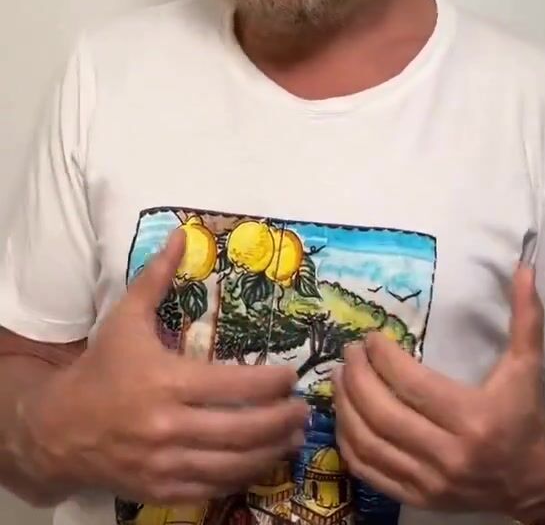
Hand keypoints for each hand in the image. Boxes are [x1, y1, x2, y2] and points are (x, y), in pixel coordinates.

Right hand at [19, 229, 308, 503]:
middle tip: (304, 410)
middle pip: (241, 430)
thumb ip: (157, 276)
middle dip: (281, 420)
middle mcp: (169, 426)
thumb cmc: (101, 367)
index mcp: (166, 381)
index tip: (291, 376)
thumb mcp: (126, 316)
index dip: (270, 383)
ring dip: (271, 452)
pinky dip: (242, 477)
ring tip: (294, 437)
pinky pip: (212, 488)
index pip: (232, 386)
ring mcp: (165, 464)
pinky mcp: (161, 490)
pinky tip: (261, 462)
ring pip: (232, 465)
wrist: (60, 428)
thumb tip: (182, 234)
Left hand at [333, 262, 544, 517]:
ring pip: (370, 444)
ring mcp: (431, 482)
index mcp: (474, 418)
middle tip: (348, 353)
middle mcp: (450, 455)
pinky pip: (370, 472)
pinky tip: (343, 417)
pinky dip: (349, 444)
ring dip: (346, 408)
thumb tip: (525, 266)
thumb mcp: (528, 364)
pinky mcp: (420, 499)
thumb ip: (526, 315)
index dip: (384, 359)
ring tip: (340, 378)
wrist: (538, 480)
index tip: (371, 337)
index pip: (413, 385)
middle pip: (384, 414)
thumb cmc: (527, 414)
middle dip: (357, 379)